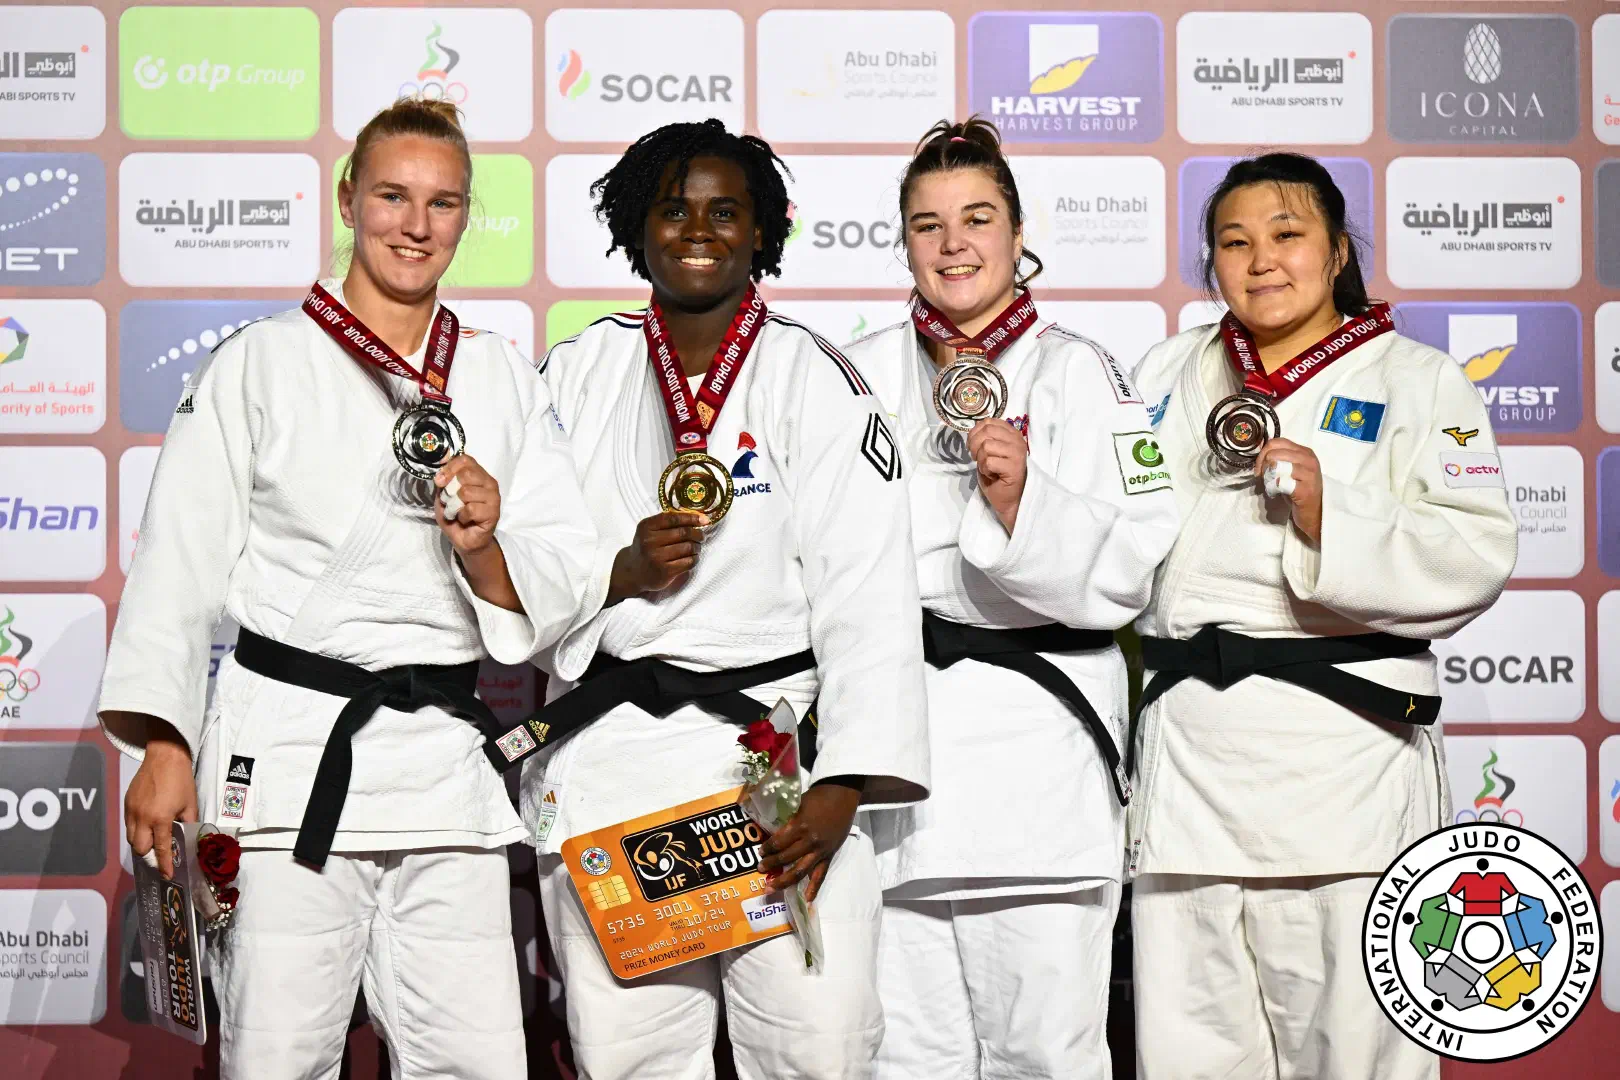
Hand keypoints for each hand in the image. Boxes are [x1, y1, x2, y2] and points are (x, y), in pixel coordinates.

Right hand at [124, 719, 197, 879]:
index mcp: (160, 819)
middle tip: (160, 857)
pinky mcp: (127, 803)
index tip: (167, 875)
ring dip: (141, 844)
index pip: (161, 849)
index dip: (164, 864)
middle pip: (140, 849)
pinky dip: (136, 831)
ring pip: (131, 838)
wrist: (164, 756)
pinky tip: (146, 828)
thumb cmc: (181, 779)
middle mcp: (142, 817)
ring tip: (153, 844)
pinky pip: (128, 824)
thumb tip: (187, 838)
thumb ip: (188, 823)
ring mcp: (131, 810)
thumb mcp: (190, 804)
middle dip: (149, 856)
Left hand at [435, 454, 501, 555]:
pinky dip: (461, 516)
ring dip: (454, 505)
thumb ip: (444, 480)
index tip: (439, 482)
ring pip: (466, 492)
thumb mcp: (444, 494)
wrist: (464, 539)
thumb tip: (441, 462)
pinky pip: (470, 509)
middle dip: (450, 490)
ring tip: (456, 512)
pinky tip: (464, 519)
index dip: (449, 468)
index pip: (465, 460)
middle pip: (466, 474)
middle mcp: (489, 483)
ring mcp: (493, 497)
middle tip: (450, 501)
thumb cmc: (455, 515)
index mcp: (478, 474)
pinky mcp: (493, 513)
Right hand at [606, 510, 707, 604]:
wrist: (633, 571)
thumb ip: (668, 521)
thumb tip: (698, 517)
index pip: (674, 518)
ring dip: (697, 547)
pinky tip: (693, 557)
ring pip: (688, 547)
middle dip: (697, 533)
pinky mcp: (665, 572)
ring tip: (696, 547)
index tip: (704, 520)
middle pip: (683, 533)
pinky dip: (695, 558)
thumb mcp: (649, 530)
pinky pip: (689, 562)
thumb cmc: (646, 547)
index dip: (692, 518)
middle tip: (701, 536)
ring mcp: (657, 558)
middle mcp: (650, 541)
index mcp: (646, 527)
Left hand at [760, 778, 861, 901]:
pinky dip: (814, 888)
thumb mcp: (798, 805)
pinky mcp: (829, 855)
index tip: (761, 851)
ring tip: (771, 887)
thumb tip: (776, 833)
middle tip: (760, 869)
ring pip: (800, 871)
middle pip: (786, 858)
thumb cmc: (819, 796)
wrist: (843, 794)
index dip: (768, 848)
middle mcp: (809, 841)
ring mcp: (820, 850)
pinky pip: (821, 874)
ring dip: (784, 881)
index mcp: (800, 826)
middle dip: (771, 864)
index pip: (779, 843)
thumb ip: (789, 821)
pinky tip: (807, 899)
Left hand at [967, 418, 1028, 533]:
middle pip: (986, 431)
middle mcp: (1017, 440)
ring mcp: (1017, 453)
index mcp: (1012, 433)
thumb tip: (974, 430)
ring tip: (989, 469)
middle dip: (975, 445)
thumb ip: (986, 438)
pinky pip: (988, 461)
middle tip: (978, 459)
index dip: (975, 433)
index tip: (974, 447)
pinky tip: (993, 475)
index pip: (988, 422)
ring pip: (986, 446)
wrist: (1008, 498)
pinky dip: (985, 470)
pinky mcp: (1014, 467)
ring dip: (981, 460)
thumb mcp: (989, 451)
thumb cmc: (997, 475)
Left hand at [1254, 438, 1322, 543]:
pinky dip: (1273, 487)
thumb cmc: (1299, 490)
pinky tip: (1276, 492)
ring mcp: (1309, 474)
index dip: (1263, 453)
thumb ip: (1279, 458)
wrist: (1315, 512)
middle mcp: (1309, 460)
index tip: (1260, 467)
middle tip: (1262, 477)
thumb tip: (1260, 452)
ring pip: (1277, 465)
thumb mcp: (1290, 469)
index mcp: (1305, 452)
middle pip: (1274, 452)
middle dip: (1262, 464)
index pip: (1277, 442)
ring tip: (1269, 484)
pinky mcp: (1305, 490)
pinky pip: (1281, 482)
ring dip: (1267, 476)